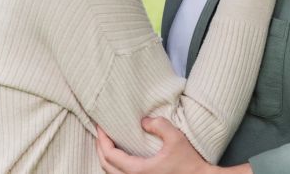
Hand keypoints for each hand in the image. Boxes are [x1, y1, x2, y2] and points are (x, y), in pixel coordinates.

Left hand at [96, 118, 212, 173]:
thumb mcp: (176, 139)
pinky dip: (115, 165)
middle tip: (101, 132)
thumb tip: (144, 121)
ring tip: (108, 142)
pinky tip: (121, 155)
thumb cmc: (189, 163)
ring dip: (106, 157)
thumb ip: (160, 126)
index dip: (102, 139)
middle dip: (100, 147)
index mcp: (137, 170)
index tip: (100, 126)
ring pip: (111, 173)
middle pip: (105, 165)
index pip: (109, 155)